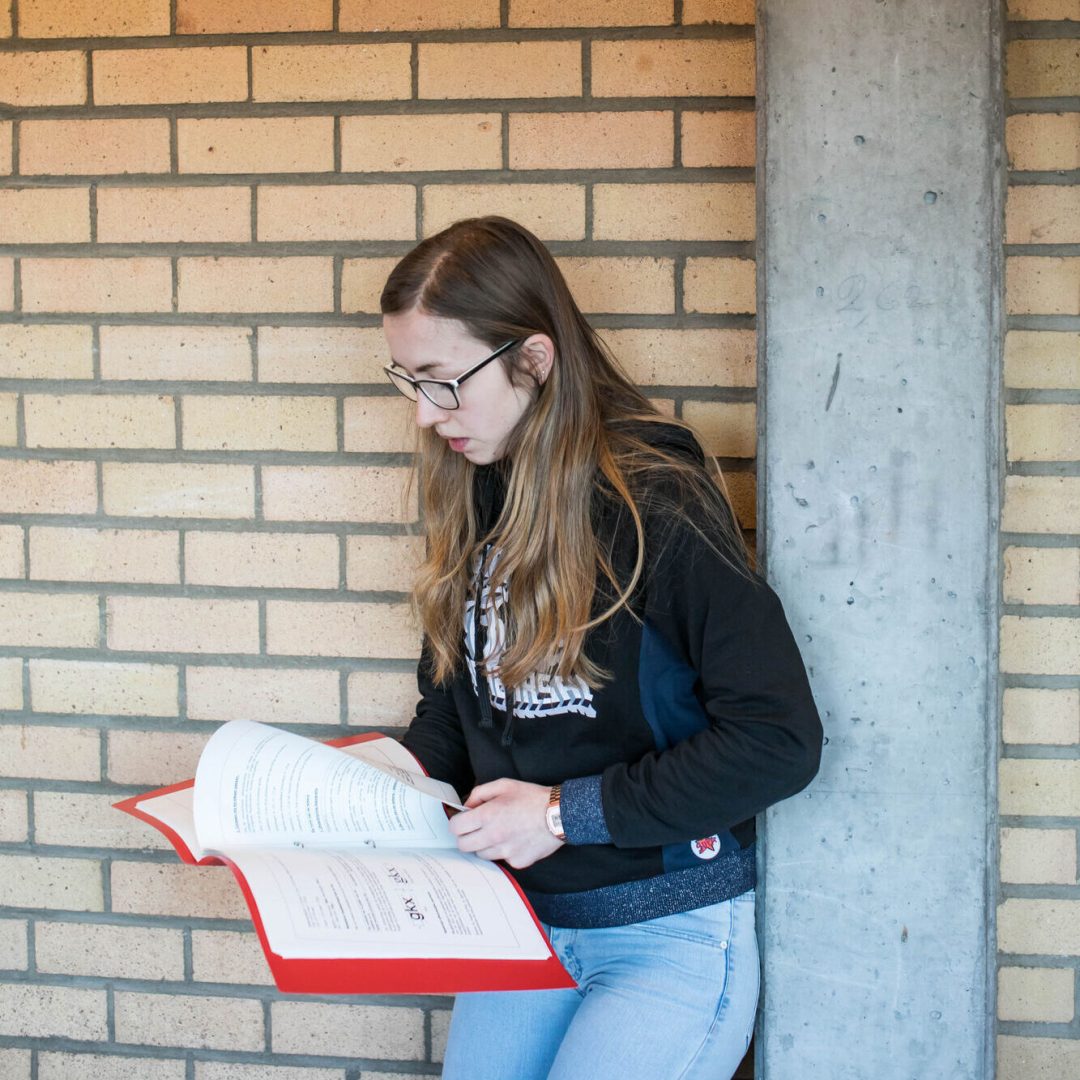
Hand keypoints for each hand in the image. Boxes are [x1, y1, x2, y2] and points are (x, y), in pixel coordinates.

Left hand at [449, 778, 563, 868]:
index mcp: (488, 816)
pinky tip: (514, 840)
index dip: (457, 823)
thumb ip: (480, 793)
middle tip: (476, 829)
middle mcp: (493, 836)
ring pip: (481, 854)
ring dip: (484, 845)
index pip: (456, 828)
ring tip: (499, 832)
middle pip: (463, 846)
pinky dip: (503, 851)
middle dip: (466, 836)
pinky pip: (501, 860)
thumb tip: (466, 805)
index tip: (463, 820)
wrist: (559, 815)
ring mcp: (505, 852)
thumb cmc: (532, 798)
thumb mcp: (504, 785)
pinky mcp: (517, 862)